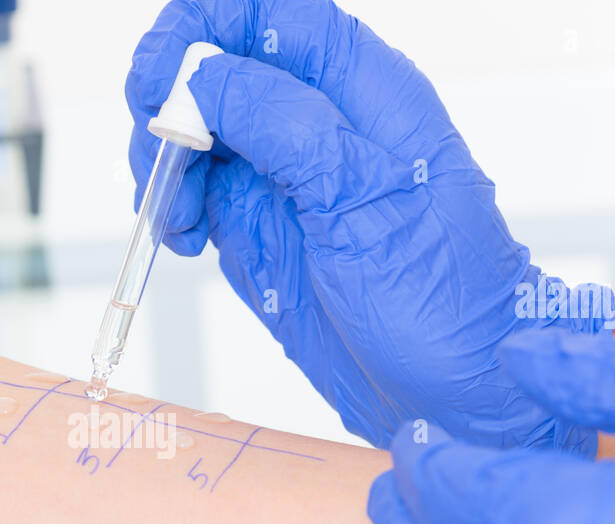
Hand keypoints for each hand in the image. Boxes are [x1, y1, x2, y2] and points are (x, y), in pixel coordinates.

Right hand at [126, 0, 614, 449]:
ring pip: (193, 128)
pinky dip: (173, 209)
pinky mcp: (261, 226)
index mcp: (361, 91)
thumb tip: (207, 79)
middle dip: (169, 102)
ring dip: (163, 164)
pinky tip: (187, 239)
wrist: (453, 394)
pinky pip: (195, 192)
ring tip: (179, 217)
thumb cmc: (445, 303)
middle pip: (214, 65)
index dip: (202, 26)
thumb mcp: (366, 204)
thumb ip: (287, 128)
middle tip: (160, 157)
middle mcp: (317, 122)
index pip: (268, 12)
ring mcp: (283, 174)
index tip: (160, 78)